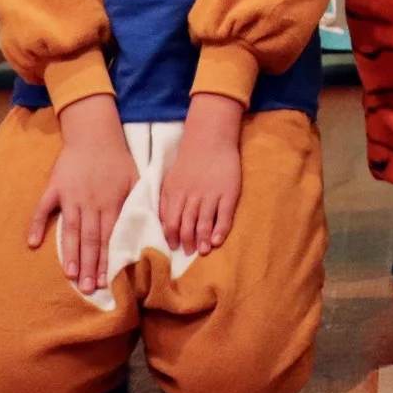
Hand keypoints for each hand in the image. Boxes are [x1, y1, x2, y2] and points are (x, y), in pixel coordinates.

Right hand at [29, 96, 138, 295]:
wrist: (94, 132)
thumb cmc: (117, 158)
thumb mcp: (136, 178)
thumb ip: (140, 202)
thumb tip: (149, 226)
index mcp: (111, 202)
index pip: (109, 237)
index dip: (106, 259)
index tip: (105, 280)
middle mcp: (90, 202)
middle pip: (90, 239)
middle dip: (89, 265)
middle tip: (87, 288)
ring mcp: (70, 196)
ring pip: (70, 230)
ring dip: (70, 253)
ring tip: (70, 274)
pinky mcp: (55, 188)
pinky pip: (43, 208)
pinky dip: (37, 225)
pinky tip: (33, 244)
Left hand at [158, 92, 243, 254]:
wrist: (210, 139)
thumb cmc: (189, 162)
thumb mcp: (171, 180)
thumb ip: (167, 202)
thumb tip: (163, 224)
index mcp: (175, 192)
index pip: (170, 221)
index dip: (170, 237)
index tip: (172, 248)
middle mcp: (192, 195)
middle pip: (186, 225)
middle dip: (186, 242)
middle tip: (187, 252)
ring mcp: (211, 194)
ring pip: (204, 223)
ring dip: (202, 240)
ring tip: (202, 251)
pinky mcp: (229, 193)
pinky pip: (224, 216)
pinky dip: (220, 230)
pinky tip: (216, 240)